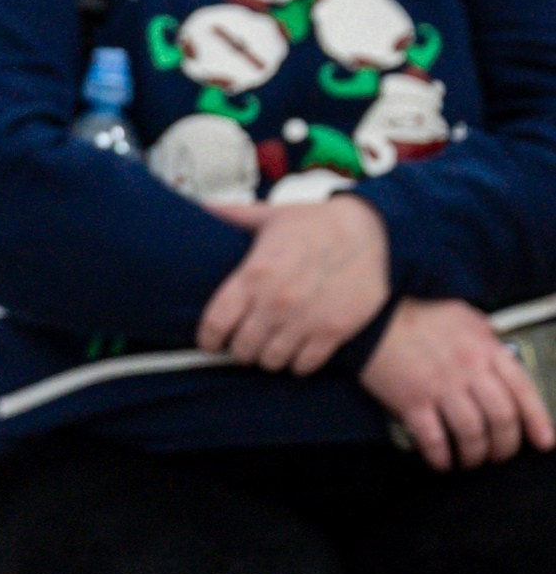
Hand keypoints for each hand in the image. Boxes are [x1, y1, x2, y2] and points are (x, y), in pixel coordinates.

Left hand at [196, 194, 389, 374]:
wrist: (373, 230)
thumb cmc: (316, 223)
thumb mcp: (270, 216)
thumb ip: (232, 216)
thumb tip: (200, 207)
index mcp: (255, 274)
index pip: (215, 323)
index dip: (208, 338)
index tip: (211, 341)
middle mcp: (276, 301)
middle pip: (242, 349)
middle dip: (240, 348)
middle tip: (246, 341)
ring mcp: (306, 319)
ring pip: (271, 362)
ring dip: (268, 357)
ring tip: (272, 344)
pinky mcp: (334, 331)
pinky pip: (304, 365)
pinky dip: (298, 362)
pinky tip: (298, 348)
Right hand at [359, 297, 555, 470]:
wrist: (373, 314)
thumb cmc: (418, 314)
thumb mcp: (466, 317)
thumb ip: (488, 340)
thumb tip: (502, 362)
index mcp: (486, 348)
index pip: (523, 390)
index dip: (537, 421)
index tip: (544, 441)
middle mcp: (468, 370)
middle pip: (501, 418)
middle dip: (506, 445)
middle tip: (501, 455)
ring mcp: (440, 387)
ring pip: (472, 433)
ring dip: (475, 454)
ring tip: (472, 460)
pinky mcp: (412, 401)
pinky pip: (433, 439)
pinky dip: (441, 456)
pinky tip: (443, 462)